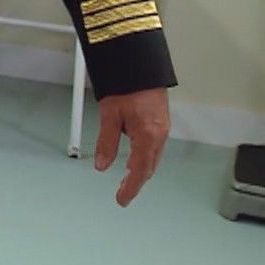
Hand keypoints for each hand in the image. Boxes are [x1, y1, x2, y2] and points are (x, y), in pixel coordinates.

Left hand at [94, 87, 169, 206]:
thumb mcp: (110, 115)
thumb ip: (106, 142)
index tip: (122, 200)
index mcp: (148, 135)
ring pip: (152, 158)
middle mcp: (159, 135)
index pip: (139, 171)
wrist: (140, 65)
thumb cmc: (127, 86)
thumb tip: (102, 164)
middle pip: (148, 167)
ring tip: (127, 181)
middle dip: (136, 182)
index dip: (130, 188)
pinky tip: (135, 160)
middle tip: (123, 193)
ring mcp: (162, 129)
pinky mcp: (160, 122)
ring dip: (141, 171)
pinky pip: (154, 148)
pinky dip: (145, 158)